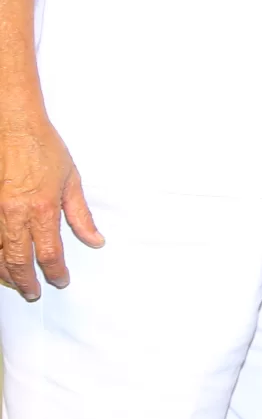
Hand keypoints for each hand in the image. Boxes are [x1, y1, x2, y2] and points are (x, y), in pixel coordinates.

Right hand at [0, 108, 102, 300]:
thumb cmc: (43, 149)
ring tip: (16, 281)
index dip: (56, 272)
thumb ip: (81, 215)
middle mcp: (14, 214)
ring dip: (5, 273)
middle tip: (34, 291)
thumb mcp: (72, 180)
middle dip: (26, 281)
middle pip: (17, 261)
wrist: (13, 126)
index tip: (61, 280)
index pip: (50, 253)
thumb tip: (95, 240)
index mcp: (42, 208)